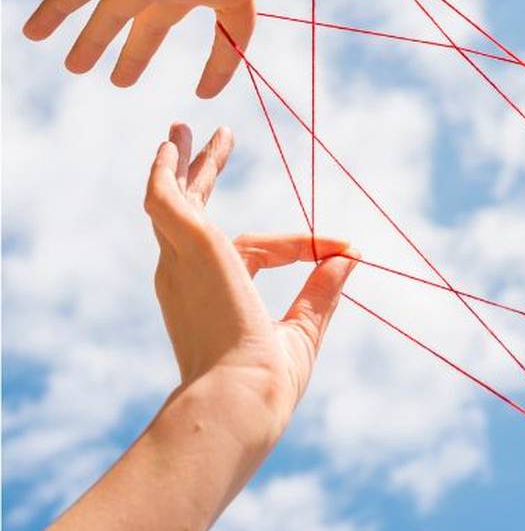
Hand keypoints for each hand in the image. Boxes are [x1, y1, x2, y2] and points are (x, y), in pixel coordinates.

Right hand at [146, 123, 357, 436]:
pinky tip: (171, 147)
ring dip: (180, 164)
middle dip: (195, 175)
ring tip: (182, 130)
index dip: (298, 246)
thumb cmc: (266, 383)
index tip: (338, 246)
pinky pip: (168, 198)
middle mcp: (186, 277)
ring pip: (174, 200)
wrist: (239, 399)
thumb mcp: (303, 328)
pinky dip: (167, 172)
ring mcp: (183, 260)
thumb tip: (352, 257)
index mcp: (210, 298)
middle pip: (189, 214)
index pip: (252, 251)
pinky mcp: (191, 244)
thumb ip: (322, 290)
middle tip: (192, 139)